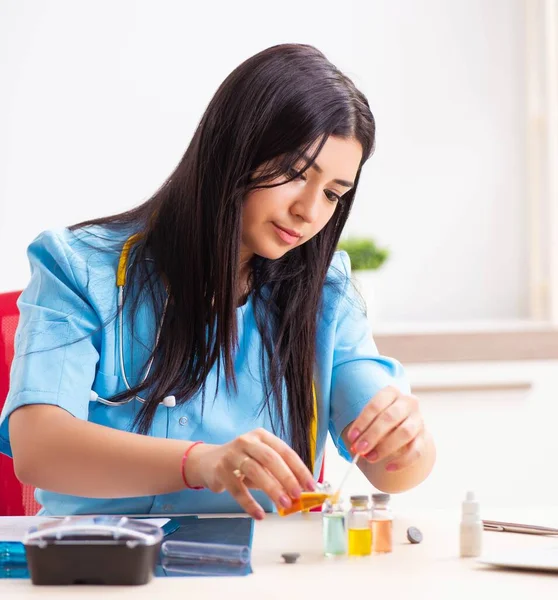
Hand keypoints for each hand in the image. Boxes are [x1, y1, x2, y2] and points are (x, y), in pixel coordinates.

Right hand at [185, 429, 315, 519]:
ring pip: (255, 471)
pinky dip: (250, 503)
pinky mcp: (220, 470)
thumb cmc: (241, 462)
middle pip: (270, 458)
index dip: (299, 469)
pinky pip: (237, 489)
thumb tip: (299, 493)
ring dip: (272, 489)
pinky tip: (259, 514)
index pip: (285, 451)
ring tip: (284, 505)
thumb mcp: (260, 462)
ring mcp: (232, 454)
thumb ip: (277, 474)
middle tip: (298, 495)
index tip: (310, 486)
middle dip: (287, 477)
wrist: (207, 462)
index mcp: (262, 436)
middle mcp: (247, 441)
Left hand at [346, 386, 425, 471]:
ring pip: (405, 432)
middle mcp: (408, 402)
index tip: (352, 437)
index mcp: (391, 392)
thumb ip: (362, 430)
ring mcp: (418, 419)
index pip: (376, 405)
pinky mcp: (425, 437)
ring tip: (370, 458)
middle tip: (359, 450)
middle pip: (390, 417)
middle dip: (373, 435)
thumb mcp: (371, 418)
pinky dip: (402, 461)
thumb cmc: (380, 420)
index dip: (362, 422)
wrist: (403, 425)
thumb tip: (356, 447)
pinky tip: (388, 467)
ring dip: (385, 447)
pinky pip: (416, 450)